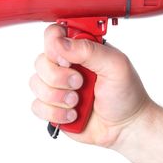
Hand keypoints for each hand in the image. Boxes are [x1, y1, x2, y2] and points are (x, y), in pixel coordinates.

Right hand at [29, 24, 151, 147]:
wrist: (126, 127)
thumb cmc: (126, 94)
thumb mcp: (115, 65)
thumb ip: (89, 50)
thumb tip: (60, 42)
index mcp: (80, 50)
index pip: (54, 34)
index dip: (54, 45)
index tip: (67, 60)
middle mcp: (66, 66)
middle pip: (40, 61)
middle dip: (58, 76)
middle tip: (79, 83)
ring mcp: (58, 87)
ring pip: (36, 84)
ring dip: (58, 96)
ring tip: (77, 101)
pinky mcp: (52, 107)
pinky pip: (37, 106)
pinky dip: (55, 113)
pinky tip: (73, 114)